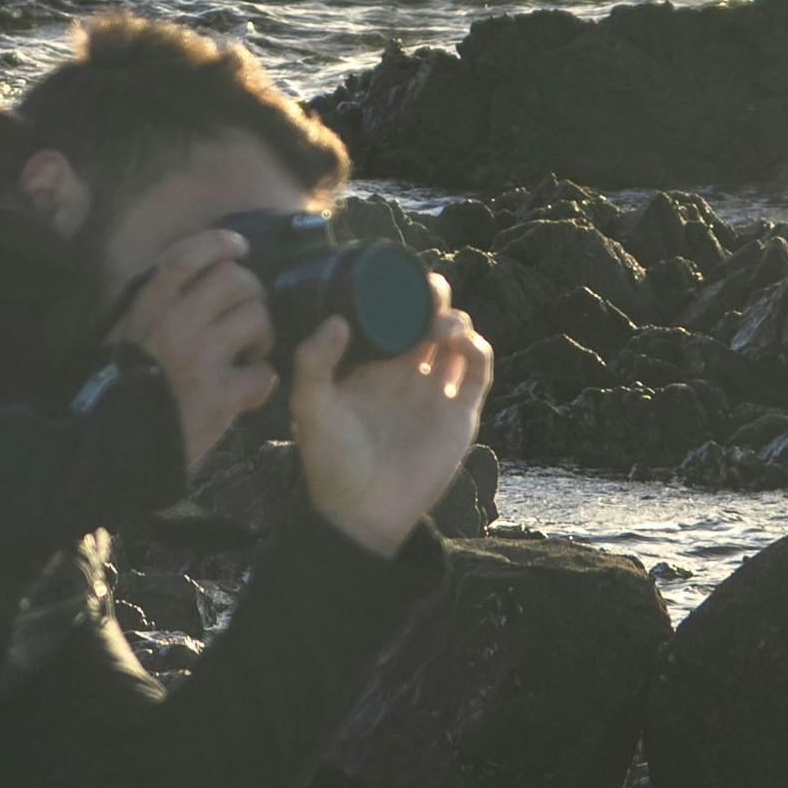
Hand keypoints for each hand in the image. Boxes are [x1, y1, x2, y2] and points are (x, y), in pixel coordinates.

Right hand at [115, 222, 280, 483]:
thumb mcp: (130, 335)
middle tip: (251, 310)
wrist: (119, 448)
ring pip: (258, 319)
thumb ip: (158, 304)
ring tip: (253, 351)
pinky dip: (263, 380)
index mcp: (149, 309)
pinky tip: (249, 388)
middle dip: (254, 292)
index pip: (187, 256)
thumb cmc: (126, 390)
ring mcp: (200, 359)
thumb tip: (197, 274)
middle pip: (236, 280)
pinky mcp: (221, 396)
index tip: (240, 247)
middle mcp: (175, 326)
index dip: (220, 243)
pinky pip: (264, 372)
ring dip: (264, 335)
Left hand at [289, 280, 494, 557]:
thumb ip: (313, 363)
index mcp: (370, 365)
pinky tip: (460, 340)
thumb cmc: (329, 462)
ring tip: (441, 324)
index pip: (391, 317)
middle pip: (429, 320)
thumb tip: (337, 320)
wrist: (360, 511)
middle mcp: (405, 373)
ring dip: (457, 321)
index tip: (399, 276)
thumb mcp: (309, 408)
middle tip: (430, 289)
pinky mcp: (460, 413)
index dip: (400, 293)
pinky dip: (478, 347)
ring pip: (457, 340)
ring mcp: (435, 391)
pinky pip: (479, 370)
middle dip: (434, 297)